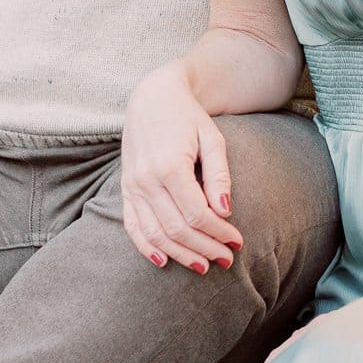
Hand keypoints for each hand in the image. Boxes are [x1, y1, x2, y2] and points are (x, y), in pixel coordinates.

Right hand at [121, 64, 244, 272]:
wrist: (153, 96)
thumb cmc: (188, 116)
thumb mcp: (212, 137)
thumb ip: (219, 174)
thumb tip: (225, 212)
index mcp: (170, 165)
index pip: (196, 214)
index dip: (219, 233)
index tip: (237, 242)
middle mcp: (147, 179)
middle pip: (177, 229)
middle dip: (205, 248)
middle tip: (226, 259)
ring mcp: (133, 186)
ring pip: (156, 234)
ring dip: (181, 254)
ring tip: (204, 265)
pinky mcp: (126, 188)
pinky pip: (132, 226)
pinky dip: (146, 247)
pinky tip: (164, 260)